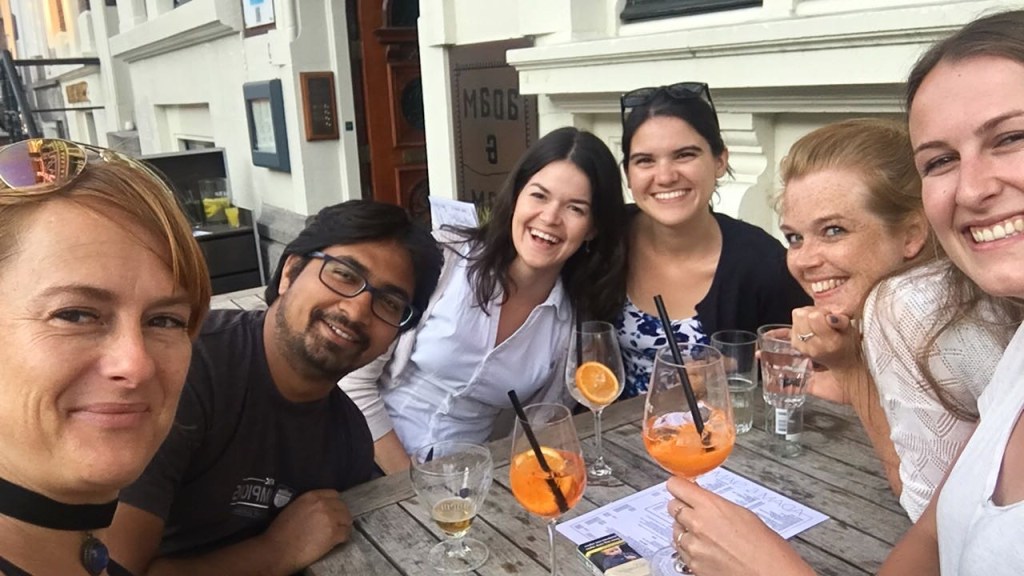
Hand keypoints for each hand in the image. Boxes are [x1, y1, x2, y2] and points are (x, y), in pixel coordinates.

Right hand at [260, 489, 352, 572]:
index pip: (334, 494)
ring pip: (347, 520)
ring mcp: (330, 519)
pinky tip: (338, 541)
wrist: (278, 550)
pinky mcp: (333, 534)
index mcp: (311, 496)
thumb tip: (321, 508)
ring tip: (338, 533)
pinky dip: (343, 538)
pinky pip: (346, 534)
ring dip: (344, 526)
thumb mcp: (294, 508)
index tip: (334, 510)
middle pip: (343, 507)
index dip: (335, 504)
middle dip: (341, 515)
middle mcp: (323, 505)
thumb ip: (309, 505)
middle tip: (337, 523)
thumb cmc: (280, 532)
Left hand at [665, 477, 813, 575]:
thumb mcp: (742, 514)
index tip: (681, 487)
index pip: (676, 486)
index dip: (679, 486)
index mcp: (710, 506)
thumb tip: (702, 501)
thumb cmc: (766, 548)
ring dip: (685, 530)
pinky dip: (689, 549)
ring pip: (675, 530)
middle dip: (682, 508)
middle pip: (672, 507)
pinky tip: (708, 550)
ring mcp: (692, 546)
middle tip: (696, 512)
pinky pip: (680, 550)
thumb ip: (715, 505)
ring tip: (708, 536)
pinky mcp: (692, 565)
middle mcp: (696, 524)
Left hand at [790, 307, 859, 371]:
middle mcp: (814, 347)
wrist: (839, 359)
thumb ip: (842, 321)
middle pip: (801, 315)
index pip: (815, 317)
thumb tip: (831, 317)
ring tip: (817, 323)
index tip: (829, 316)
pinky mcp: (795, 345)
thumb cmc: (845, 342)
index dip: (822, 311)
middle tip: (822, 319)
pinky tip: (810, 328)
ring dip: (806, 316)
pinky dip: (800, 322)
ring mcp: (802, 347)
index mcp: (830, 342)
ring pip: (796, 317)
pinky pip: (791, 323)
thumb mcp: (849, 329)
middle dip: (812, 312)